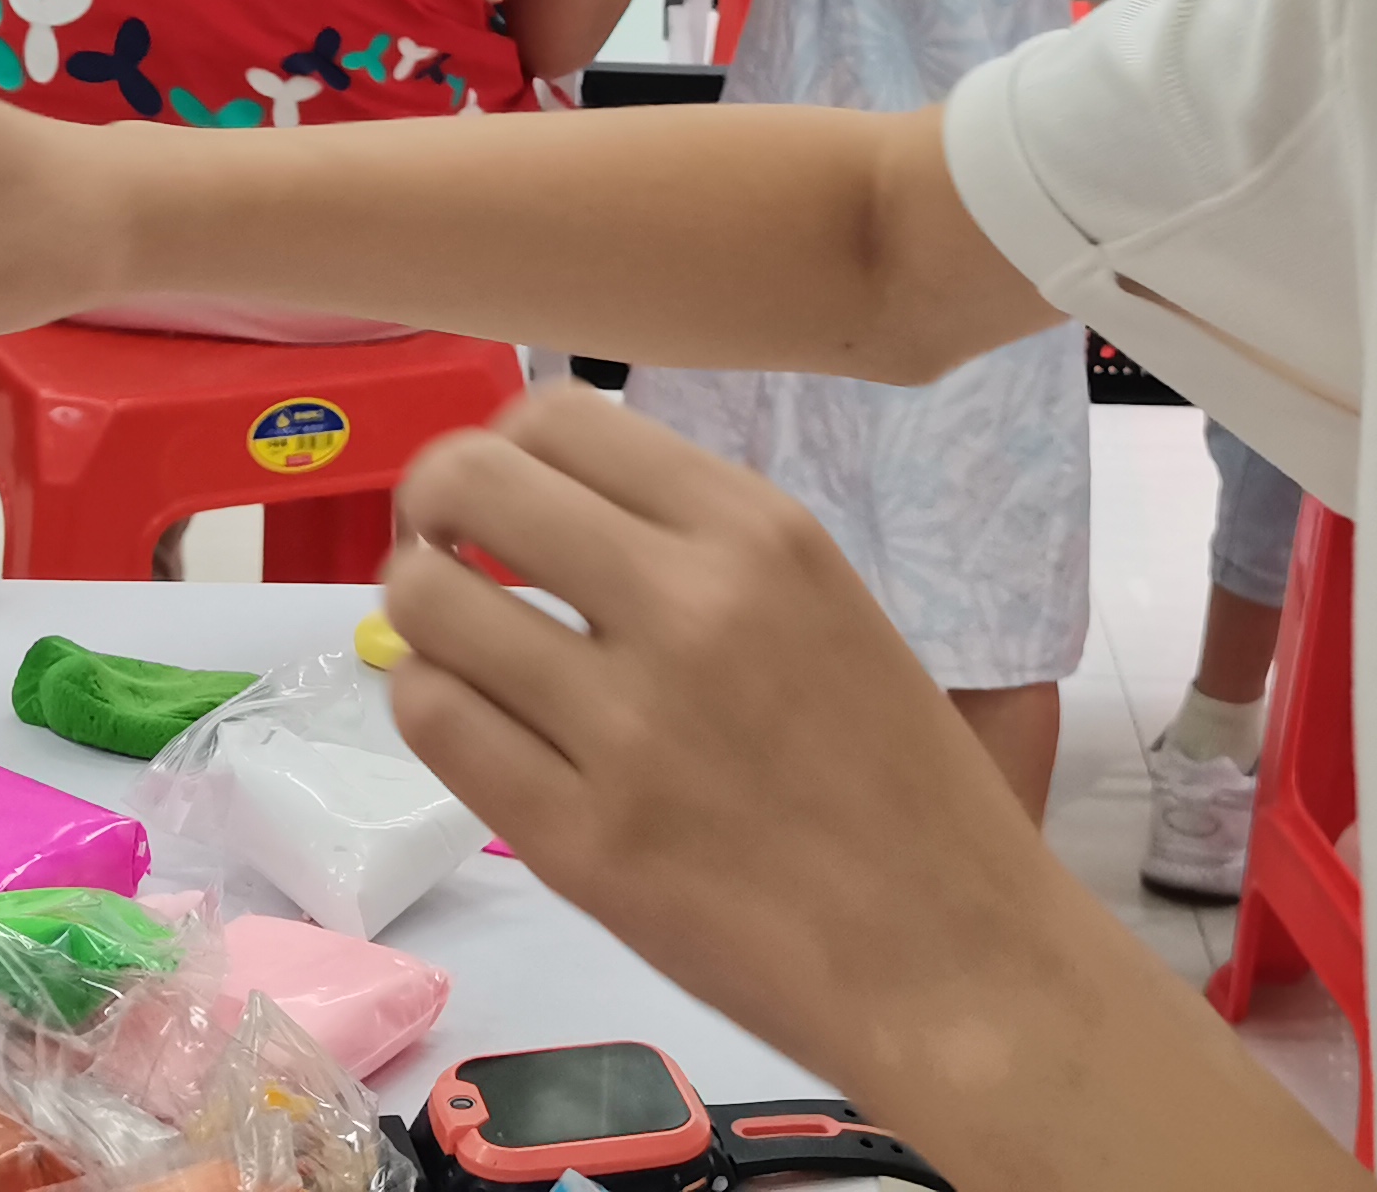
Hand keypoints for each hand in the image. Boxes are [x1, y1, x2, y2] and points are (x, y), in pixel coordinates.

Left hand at [380, 392, 1083, 1083]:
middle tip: (448, 552)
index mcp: (759, 532)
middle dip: (434, 507)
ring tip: (463, 647)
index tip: (503, 498)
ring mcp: (626, 727)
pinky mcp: (578, 841)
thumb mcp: (826, 604)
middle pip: (472, 483)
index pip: (558, 416)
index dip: (503, 448)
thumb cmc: (900, 783)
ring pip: (427, 604)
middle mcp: (687, 605)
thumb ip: (697, 546)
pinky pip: (436, 721)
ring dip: (423, 613)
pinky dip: (435, 704)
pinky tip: (480, 723)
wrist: (953, 960)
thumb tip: (550, 504)